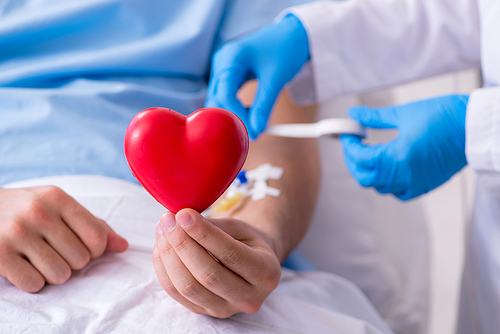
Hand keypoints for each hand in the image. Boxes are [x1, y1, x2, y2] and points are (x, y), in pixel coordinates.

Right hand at [0, 186, 128, 291]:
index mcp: (58, 198)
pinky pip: (35, 285)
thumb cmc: (27, 208)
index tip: (84, 246)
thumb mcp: (58, 206)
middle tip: (56, 251)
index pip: (98, 236)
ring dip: (54, 273)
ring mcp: (17, 233)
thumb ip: (91, 224)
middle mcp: (38, 213)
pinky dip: (33, 282)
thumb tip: (123, 246)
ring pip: (61, 275)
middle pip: (81, 259)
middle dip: (73, 261)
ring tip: (41, 258)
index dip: (97, 249)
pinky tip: (24, 266)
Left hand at [152, 209, 280, 317]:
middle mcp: (250, 298)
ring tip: (162, 230)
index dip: (203, 234)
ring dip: (169, 256)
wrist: (252, 265)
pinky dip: (164, 269)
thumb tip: (181, 219)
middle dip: (182, 244)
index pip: (230, 254)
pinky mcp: (206, 313)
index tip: (183, 214)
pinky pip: (177, 294)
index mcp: (267, 272)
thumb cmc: (246, 241)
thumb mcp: (241, 227)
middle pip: (207, 275)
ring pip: (189, 287)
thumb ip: (215, 226)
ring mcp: (227, 309)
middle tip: (167, 219)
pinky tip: (161, 247)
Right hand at [206, 14, 308, 138]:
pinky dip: (237, 108)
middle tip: (250, 133)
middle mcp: (222, 63)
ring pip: (220, 99)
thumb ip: (264, 106)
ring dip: (234, 114)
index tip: (251, 131)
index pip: (225, 94)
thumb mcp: (276, 79)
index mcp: (230, 58)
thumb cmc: (286, 47)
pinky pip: (228, 96)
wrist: (295, 33)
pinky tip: (251, 115)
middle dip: (232, 117)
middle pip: (217, 98)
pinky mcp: (232, 74)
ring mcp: (225, 68)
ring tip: (252, 126)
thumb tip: (257, 130)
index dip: (236, 115)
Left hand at [340, 95, 467, 199]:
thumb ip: (374, 118)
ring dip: (369, 172)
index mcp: (397, 157)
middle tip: (352, 146)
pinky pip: (398, 193)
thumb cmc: (444, 117)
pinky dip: (387, 183)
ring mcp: (415, 183)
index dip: (349, 145)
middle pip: (365, 178)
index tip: (347, 134)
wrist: (473, 127)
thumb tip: (354, 116)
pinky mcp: (425, 186)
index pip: (360, 157)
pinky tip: (387, 168)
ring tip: (368, 154)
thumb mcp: (403, 114)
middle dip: (353, 162)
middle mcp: (404, 175)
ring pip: (379, 187)